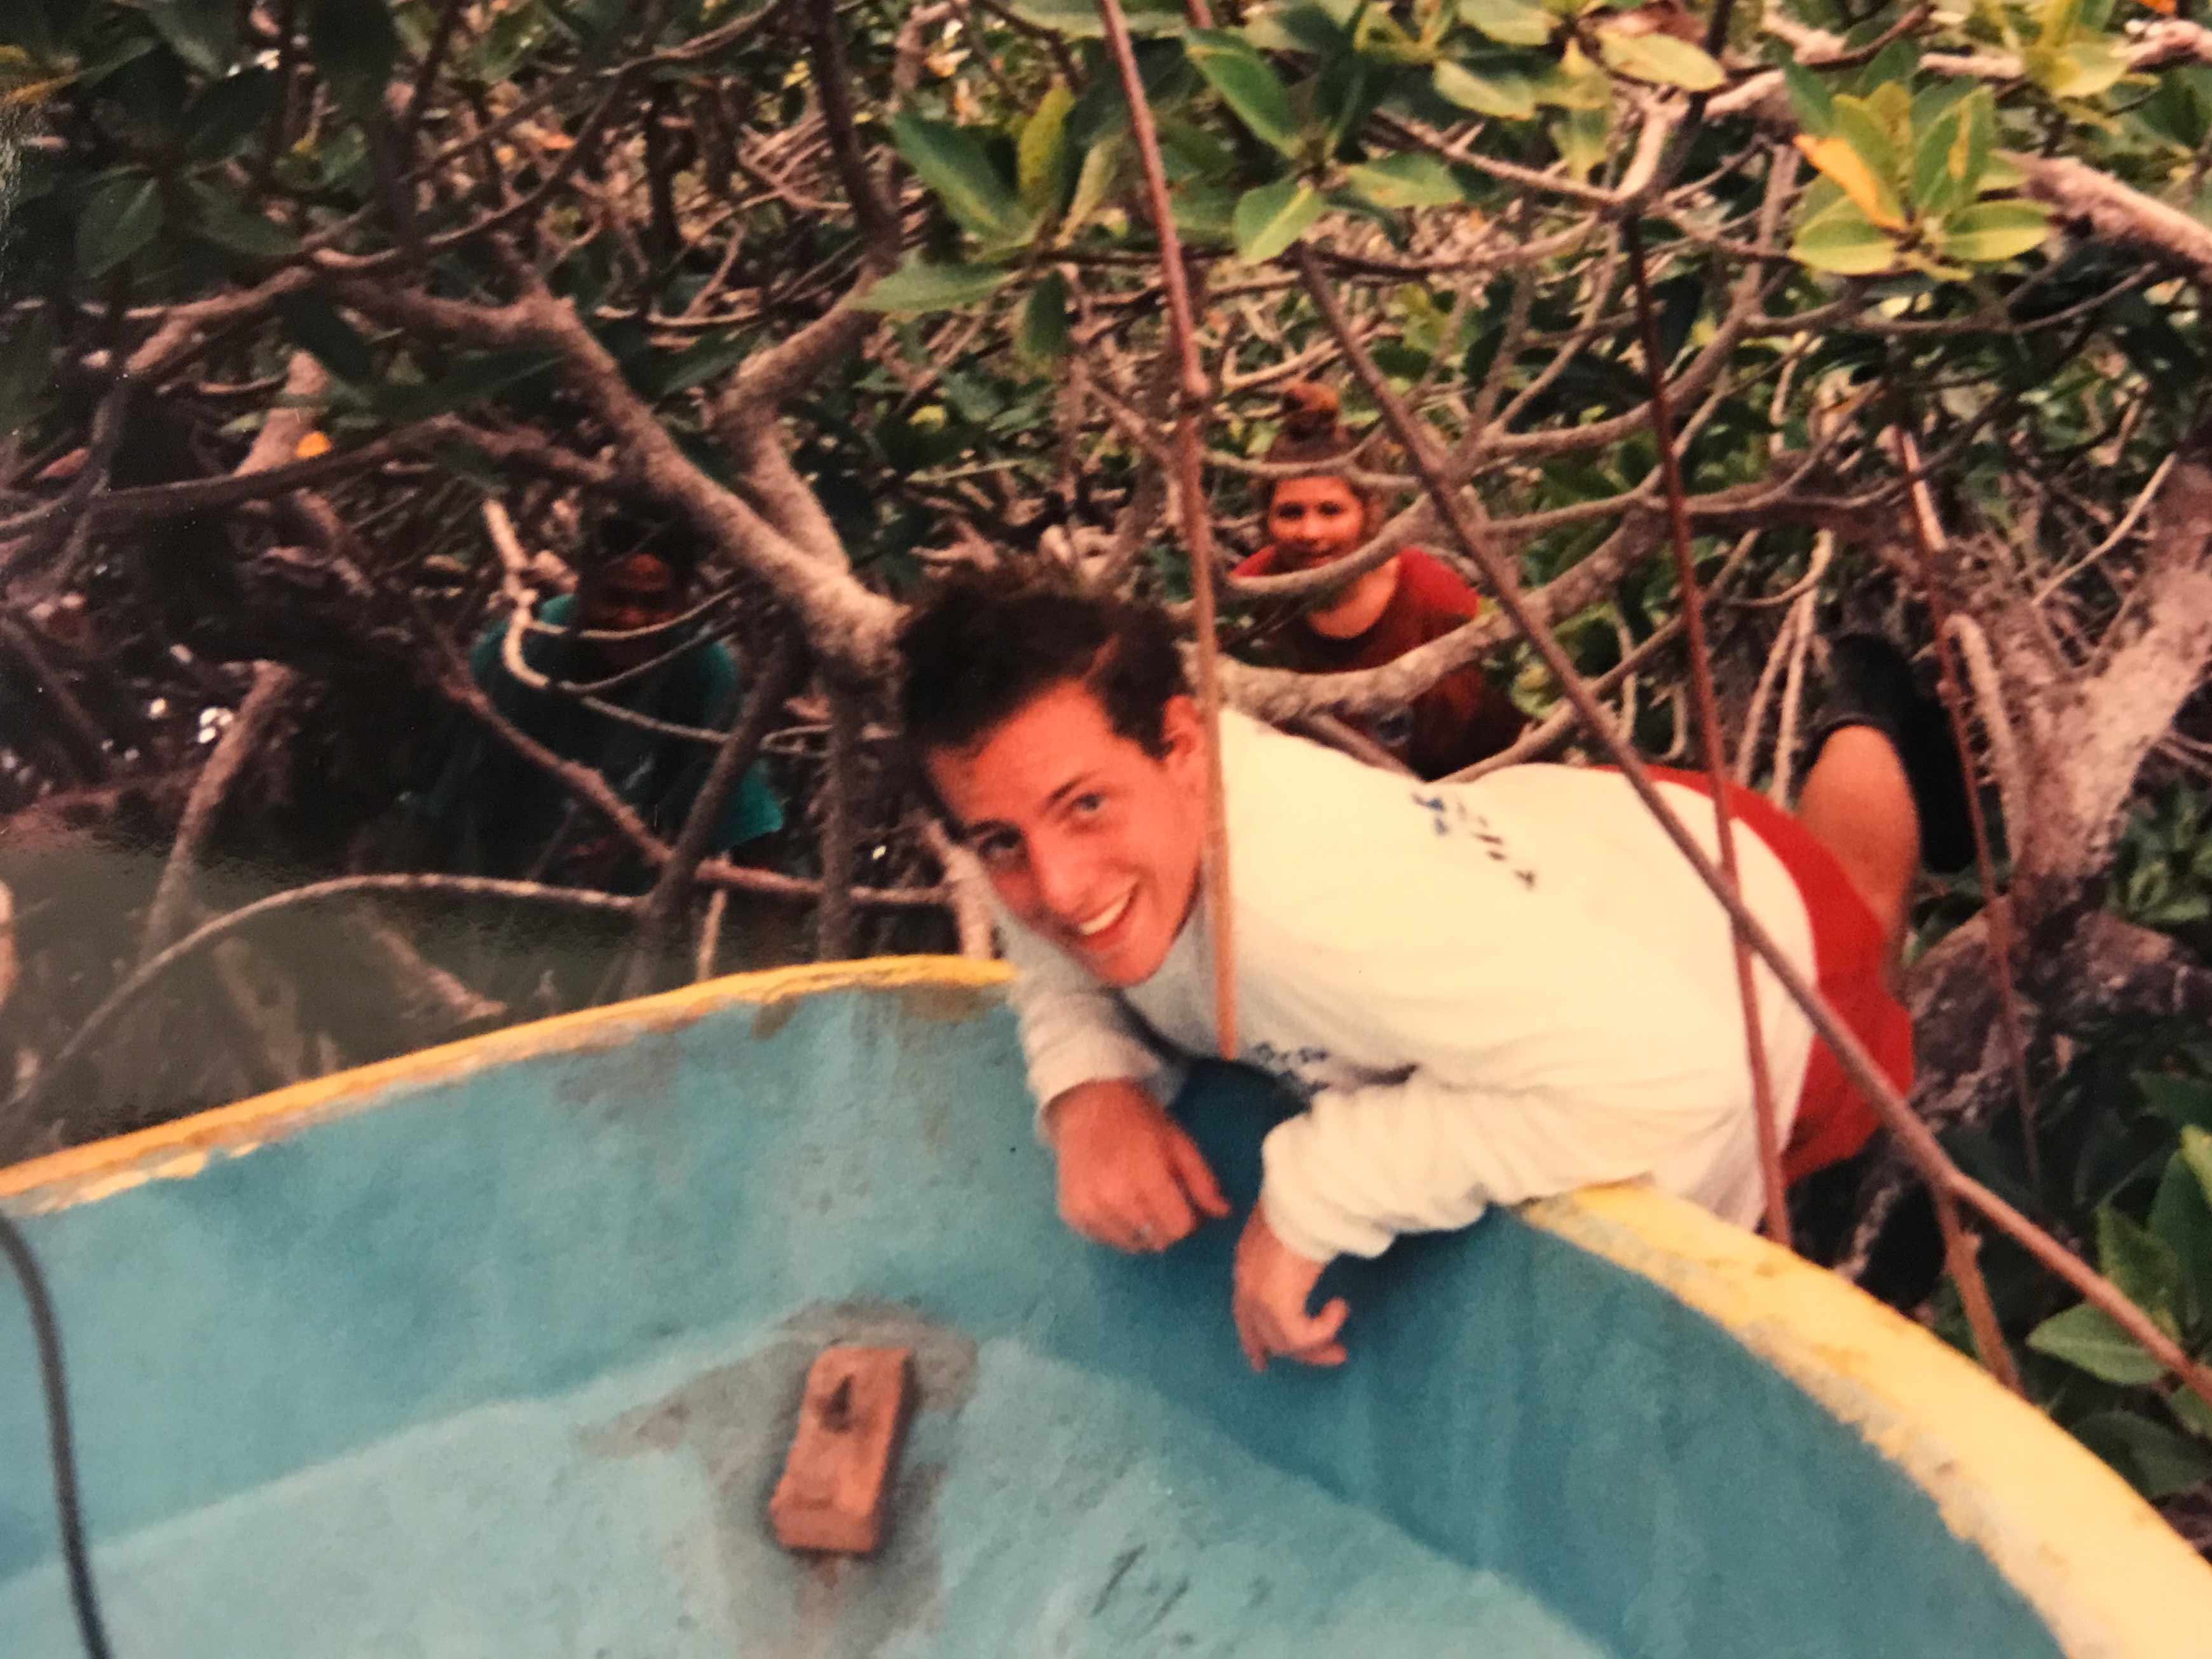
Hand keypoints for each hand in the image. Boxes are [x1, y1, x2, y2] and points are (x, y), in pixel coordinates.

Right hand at [1044, 1080, 1229, 1253]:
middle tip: (1161, 1199)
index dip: (1189, 1218)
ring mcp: (1090, 1210)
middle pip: (1158, 1239)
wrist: (1087, 1106)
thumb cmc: (1139, 1121)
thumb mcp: (1178, 1142)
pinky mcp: (1072, 1215)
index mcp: (1146, 1177)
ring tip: (1138, 1201)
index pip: (1179, 1227)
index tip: (1183, 1202)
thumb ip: (1202, 1180)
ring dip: (1143, 1230)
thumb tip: (1225, 1213)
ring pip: (1133, 1244)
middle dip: (1167, 1225)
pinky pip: (1106, 1241)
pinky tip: (1115, 1204)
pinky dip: (1117, 1230)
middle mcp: (1115, 1199)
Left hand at [1232, 1206, 1346, 1372]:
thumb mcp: (1290, 1227)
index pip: (1243, 1312)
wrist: (1305, 1198)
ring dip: (1316, 1346)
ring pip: (1284, 1342)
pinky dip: (1323, 1329)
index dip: (1253, 1339)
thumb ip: (1289, 1248)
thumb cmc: (1304, 1204)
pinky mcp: (1276, 1306)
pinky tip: (1339, 1307)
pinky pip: (1300, 1336)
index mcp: (1246, 1262)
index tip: (1262, 1361)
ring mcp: (1257, 1296)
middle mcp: (1246, 1284)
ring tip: (1340, 1343)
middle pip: (1264, 1336)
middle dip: (1300, 1352)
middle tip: (1334, 1355)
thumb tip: (1306, 1262)